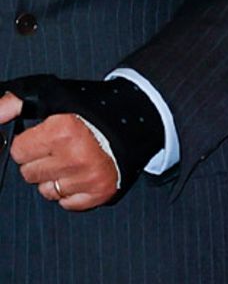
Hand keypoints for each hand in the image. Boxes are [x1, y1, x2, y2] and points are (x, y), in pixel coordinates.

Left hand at [0, 92, 118, 210]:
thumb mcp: (55, 98)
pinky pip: (66, 203)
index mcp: (63, 130)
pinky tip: (82, 173)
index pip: (20, 150)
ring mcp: (87, 177)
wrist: (136, 118)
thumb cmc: (93, 109)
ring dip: (55, 177)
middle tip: (62, 146)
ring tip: (74, 159)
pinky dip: (72, 191)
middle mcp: (75, 156)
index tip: (48, 134)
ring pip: (46, 190)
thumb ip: (15, 104)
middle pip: (29, 173)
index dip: (32, 141)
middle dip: (41, 160)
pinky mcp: (99, 193)